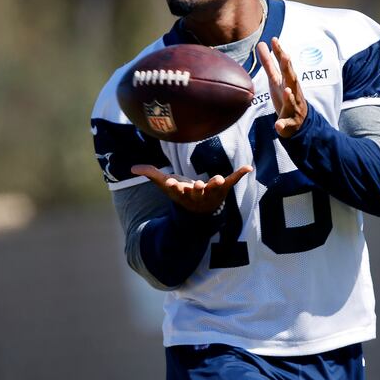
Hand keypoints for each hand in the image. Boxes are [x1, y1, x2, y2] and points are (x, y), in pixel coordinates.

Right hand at [131, 163, 251, 213]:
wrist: (200, 212)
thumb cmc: (182, 193)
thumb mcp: (166, 185)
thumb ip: (150, 174)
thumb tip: (131, 168)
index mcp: (182, 194)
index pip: (177, 190)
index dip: (175, 186)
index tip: (171, 182)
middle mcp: (197, 195)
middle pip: (196, 192)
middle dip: (196, 188)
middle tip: (197, 185)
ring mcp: (212, 192)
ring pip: (215, 189)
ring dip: (217, 184)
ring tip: (219, 179)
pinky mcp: (223, 188)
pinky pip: (232, 181)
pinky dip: (240, 174)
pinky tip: (248, 167)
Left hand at [257, 38, 306, 136]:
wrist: (298, 122)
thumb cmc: (286, 96)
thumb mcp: (276, 79)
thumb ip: (269, 63)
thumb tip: (261, 44)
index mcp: (288, 81)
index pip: (284, 65)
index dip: (280, 53)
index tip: (274, 40)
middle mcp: (293, 92)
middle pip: (292, 79)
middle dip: (289, 69)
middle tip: (286, 57)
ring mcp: (293, 107)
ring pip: (293, 101)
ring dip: (290, 96)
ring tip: (286, 90)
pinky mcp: (290, 122)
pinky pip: (287, 124)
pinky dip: (283, 124)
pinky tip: (278, 125)